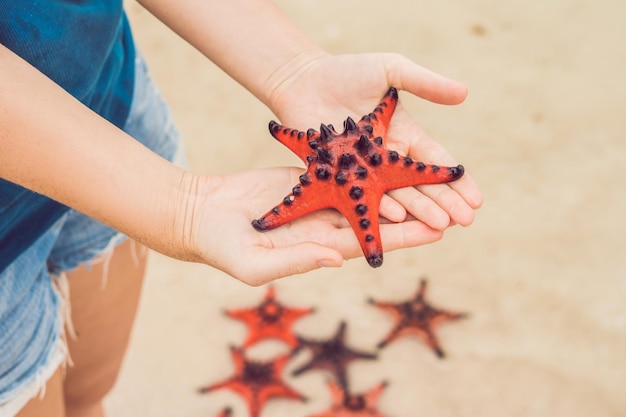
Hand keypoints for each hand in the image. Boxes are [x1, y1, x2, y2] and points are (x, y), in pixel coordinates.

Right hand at [184, 168, 444, 284]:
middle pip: (377, 217)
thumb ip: (295, 260)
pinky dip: (364, 164)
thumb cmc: (224, 247)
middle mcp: (326, 224)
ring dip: (395, 187)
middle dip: (412, 213)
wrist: (204, 215)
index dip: (404, 239)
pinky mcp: (307, 177)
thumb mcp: (256, 262)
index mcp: (319, 246)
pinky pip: (341, 169)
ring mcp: (318, 199)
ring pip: (364, 191)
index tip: (437, 232)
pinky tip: (388, 154)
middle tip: (448, 205)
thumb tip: (333, 258)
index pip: (371, 242)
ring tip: (428, 177)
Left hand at [267, 52, 482, 229]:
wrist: (301, 80)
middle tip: (463, 220)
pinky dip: (380, 206)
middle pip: (419, 185)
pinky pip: (361, 195)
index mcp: (403, 136)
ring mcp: (363, 172)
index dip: (456, 181)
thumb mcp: (390, 70)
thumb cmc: (346, 73)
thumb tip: (465, 94)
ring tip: (439, 225)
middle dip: (443, 202)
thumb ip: (424, 83)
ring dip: (418, 210)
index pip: (434, 162)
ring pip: (395, 195)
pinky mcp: (339, 178)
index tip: (476, 200)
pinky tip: (398, 218)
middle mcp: (386, 159)